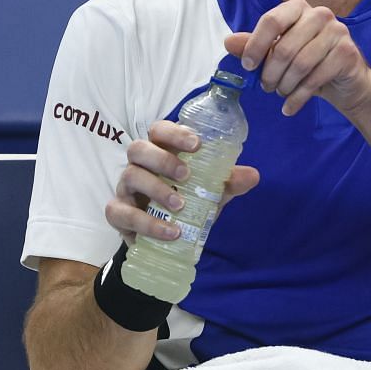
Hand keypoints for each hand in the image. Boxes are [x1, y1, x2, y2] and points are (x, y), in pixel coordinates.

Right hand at [105, 120, 259, 244]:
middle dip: (162, 159)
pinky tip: (170, 232)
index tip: (197, 144)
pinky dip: (147, 223)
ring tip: (179, 206)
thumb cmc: (185, 204)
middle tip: (186, 175)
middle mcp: (139, 165)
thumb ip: (228, 183)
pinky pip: (123, 213)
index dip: (175, 133)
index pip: (159, 131)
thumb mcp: (209, 193)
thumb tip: (253, 175)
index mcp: (160, 152)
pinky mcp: (118, 213)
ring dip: (156, 190)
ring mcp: (125, 188)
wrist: (165, 238)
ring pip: (130, 176)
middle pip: (138, 148)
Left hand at [224, 0, 370, 116]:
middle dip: (270, 73)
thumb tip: (228, 42)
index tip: (248, 66)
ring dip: (285, 86)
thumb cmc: (309, 64)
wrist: (347, 83)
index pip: (271, 20)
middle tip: (267, 87)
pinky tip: (290, 107)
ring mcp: (337, 32)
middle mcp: (320, 14)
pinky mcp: (347, 53)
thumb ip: (255, 45)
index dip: (255, 45)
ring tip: (280, 94)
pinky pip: (315, 79)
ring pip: (300, 64)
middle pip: (284, 47)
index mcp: (299, 8)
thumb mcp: (279, 54)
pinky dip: (298, 98)